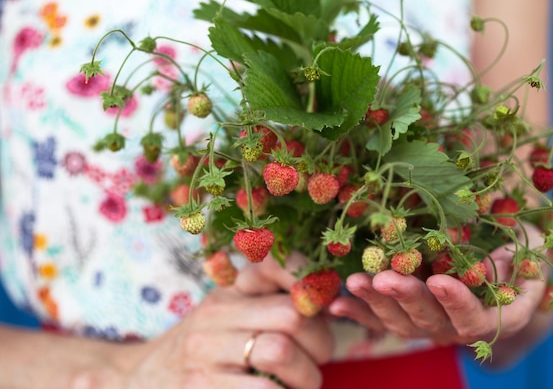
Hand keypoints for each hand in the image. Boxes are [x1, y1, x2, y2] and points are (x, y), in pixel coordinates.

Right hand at [111, 256, 332, 388]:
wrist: (138, 380)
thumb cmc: (200, 347)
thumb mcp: (226, 312)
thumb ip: (268, 300)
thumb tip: (327, 302)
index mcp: (228, 290)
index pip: (275, 264)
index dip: (311, 280)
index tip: (326, 304)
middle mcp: (215, 315)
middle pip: (292, 314)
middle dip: (322, 342)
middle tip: (319, 359)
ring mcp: (205, 354)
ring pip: (280, 352)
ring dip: (307, 376)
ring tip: (303, 384)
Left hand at [328, 225, 549, 346]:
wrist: (503, 262)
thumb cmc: (520, 247)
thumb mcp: (529, 244)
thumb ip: (514, 257)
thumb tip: (486, 269)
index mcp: (498, 316)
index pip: (476, 317)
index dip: (456, 301)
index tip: (438, 280)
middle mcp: (460, 327)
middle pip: (430, 320)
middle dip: (405, 298)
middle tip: (383, 278)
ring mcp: (431, 324)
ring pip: (400, 322)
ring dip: (375, 303)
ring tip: (354, 282)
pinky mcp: (408, 316)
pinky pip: (381, 320)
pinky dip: (358, 312)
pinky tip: (335, 303)